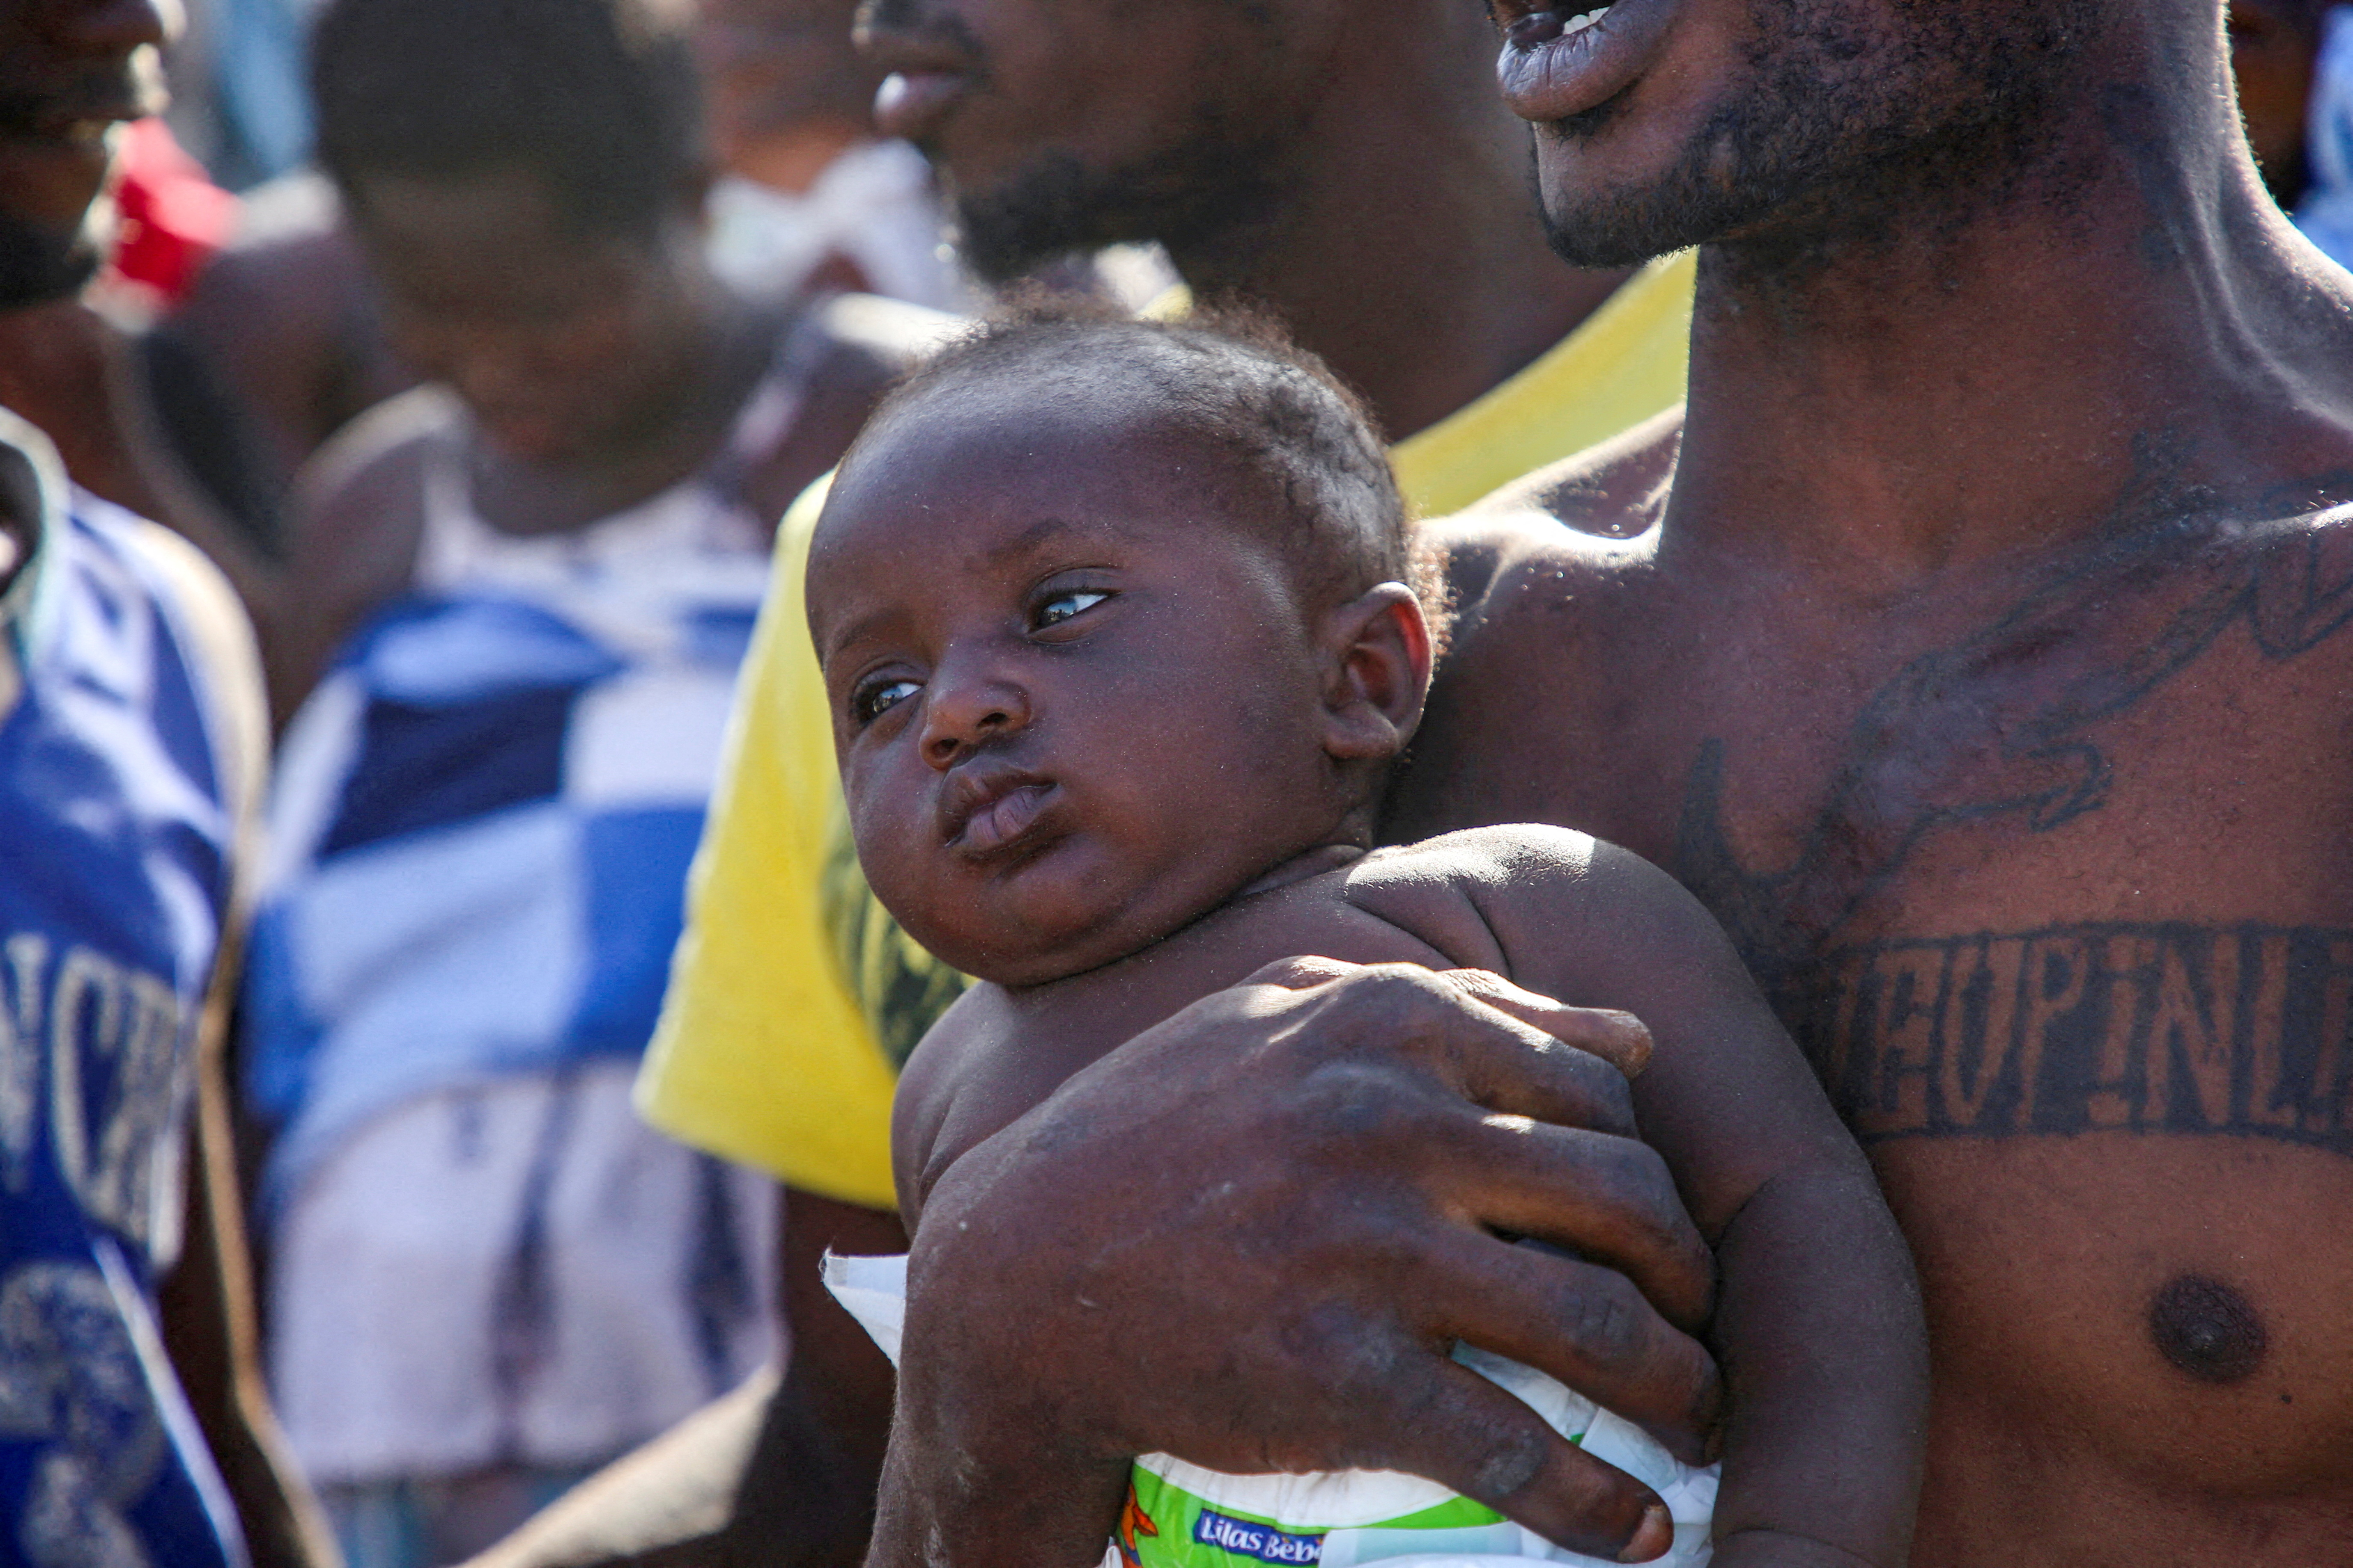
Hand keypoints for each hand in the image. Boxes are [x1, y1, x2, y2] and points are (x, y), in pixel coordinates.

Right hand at [869, 960, 1719, 1567]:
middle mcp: (1388, 1123)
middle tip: (1700, 1332)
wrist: (1019, 1272)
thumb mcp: (1283, 1017)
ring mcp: (1365, 1252)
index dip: (1655, 1172)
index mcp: (1386, 1023)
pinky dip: (1598, 1502)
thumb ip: (1452, 1004)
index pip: (1598, 1094)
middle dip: (1690, 1282)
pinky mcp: (1338, 1377)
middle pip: (1623, 1205)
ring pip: (1596, 1327)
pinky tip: (1636, 1528)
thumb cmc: (1154, 1130)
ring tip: (1695, 1423)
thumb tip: (1628, 1042)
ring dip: (1679, 1390)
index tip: (1662, 1233)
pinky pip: (1514, 1447)